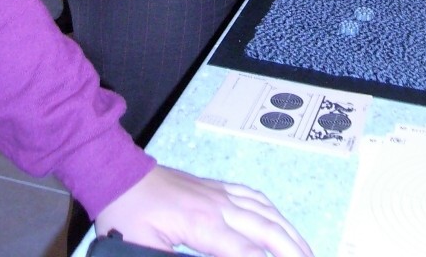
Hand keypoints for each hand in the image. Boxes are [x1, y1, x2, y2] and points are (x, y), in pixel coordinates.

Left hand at [94, 166, 314, 256]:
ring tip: (306, 252)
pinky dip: (272, 210)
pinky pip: (252, 196)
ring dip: (289, 232)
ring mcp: (220, 193)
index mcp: (203, 226)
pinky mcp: (215, 186)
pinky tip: (279, 221)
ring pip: (265, 212)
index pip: (247, 253)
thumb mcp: (143, 249)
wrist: (119, 176)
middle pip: (267, 230)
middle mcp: (219, 206)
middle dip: (293, 251)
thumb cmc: (127, 217)